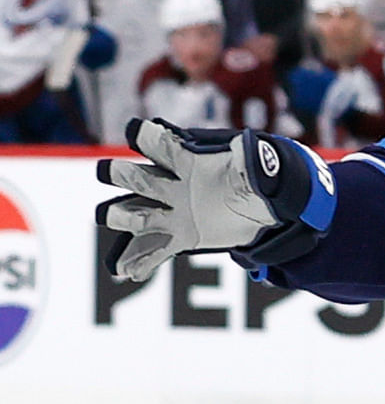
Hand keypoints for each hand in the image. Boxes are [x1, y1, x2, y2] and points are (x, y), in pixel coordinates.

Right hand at [97, 118, 334, 283]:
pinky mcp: (177, 236)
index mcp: (184, 161)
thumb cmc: (251, 176)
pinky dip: (140, 261)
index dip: (147, 136)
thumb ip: (249, 159)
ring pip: (135, 214)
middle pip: (135, 177)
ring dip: (123, 218)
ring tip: (113, 220)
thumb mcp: (253, 165)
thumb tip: (255, 154)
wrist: (255, 203)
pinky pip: (153, 250)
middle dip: (122, 174)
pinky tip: (127, 272)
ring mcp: (169, 211)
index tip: (138, 131)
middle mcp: (168, 184)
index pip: (159, 144)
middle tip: (109, 171)